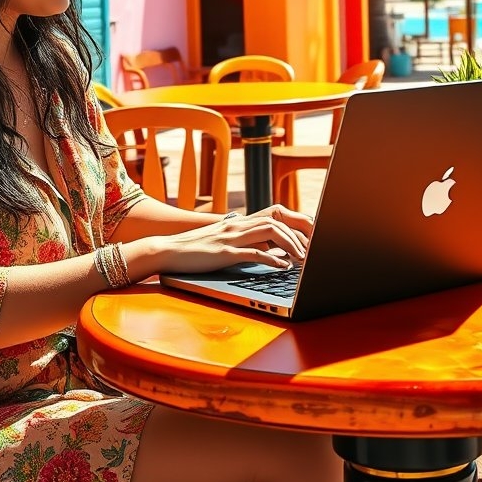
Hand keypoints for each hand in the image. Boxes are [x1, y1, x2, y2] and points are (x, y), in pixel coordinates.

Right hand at [141, 205, 311, 275]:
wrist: (166, 250)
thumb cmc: (195, 250)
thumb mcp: (223, 241)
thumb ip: (244, 241)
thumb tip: (269, 248)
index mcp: (239, 223)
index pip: (275, 215)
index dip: (297, 222)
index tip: (313, 235)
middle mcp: (238, 226)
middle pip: (277, 221)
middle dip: (300, 234)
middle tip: (315, 249)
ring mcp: (231, 238)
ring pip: (269, 233)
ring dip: (290, 245)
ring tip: (303, 259)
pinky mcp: (223, 253)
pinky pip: (252, 253)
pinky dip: (271, 258)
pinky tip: (282, 266)